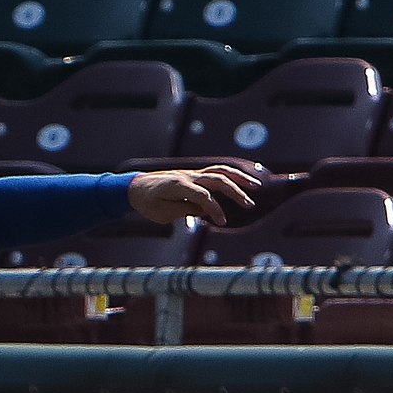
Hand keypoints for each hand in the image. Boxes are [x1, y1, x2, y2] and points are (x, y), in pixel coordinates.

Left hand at [128, 165, 260, 225]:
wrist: (136, 187)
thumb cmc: (147, 203)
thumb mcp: (161, 213)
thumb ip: (183, 210)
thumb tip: (204, 209)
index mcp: (177, 186)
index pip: (203, 196)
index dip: (214, 209)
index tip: (222, 222)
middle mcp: (187, 176)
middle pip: (216, 179)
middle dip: (235, 191)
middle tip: (250, 205)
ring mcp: (192, 174)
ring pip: (219, 171)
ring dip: (239, 178)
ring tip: (256, 187)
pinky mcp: (194, 175)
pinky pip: (215, 172)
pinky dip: (231, 175)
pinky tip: (245, 183)